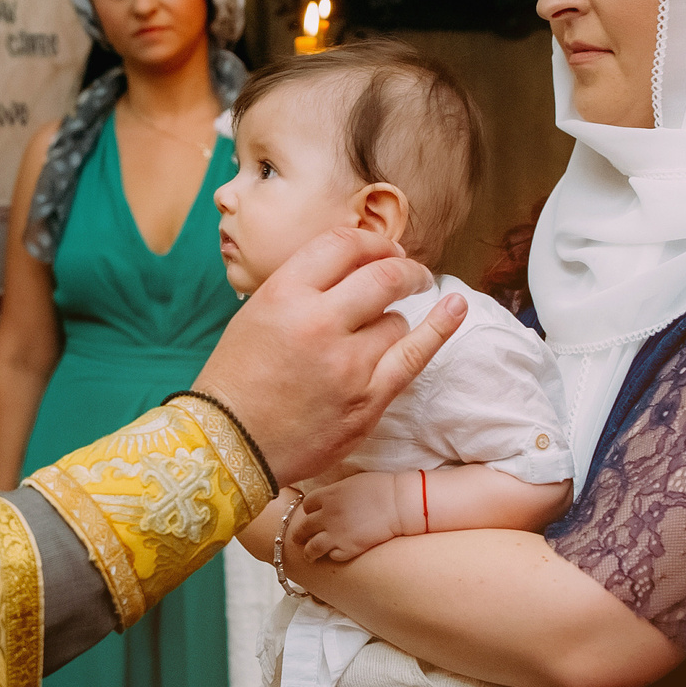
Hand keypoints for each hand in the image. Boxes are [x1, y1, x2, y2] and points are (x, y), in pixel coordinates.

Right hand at [194, 230, 460, 484]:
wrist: (230, 443)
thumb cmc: (239, 378)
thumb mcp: (258, 312)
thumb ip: (305, 285)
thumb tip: (361, 263)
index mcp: (284, 294)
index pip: (343, 245)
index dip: (372, 243)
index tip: (384, 251)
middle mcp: (318, 323)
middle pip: (383, 275)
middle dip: (402, 269)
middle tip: (409, 274)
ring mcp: (347, 364)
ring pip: (396, 321)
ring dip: (391, 321)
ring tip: (369, 340)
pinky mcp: (368, 399)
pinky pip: (415, 354)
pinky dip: (439, 327)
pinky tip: (455, 307)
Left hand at [289, 473, 408, 563]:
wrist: (399, 503)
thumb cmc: (382, 488)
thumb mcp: (353, 482)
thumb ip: (337, 491)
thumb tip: (333, 497)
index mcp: (328, 495)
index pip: (307, 505)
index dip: (309, 511)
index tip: (311, 515)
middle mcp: (327, 515)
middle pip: (303, 527)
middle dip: (299, 534)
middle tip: (298, 539)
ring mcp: (336, 533)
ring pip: (312, 548)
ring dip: (309, 552)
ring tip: (309, 556)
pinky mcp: (348, 548)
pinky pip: (333, 556)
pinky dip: (333, 556)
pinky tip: (336, 555)